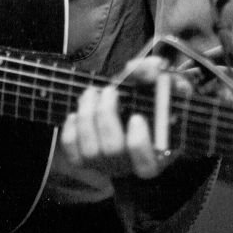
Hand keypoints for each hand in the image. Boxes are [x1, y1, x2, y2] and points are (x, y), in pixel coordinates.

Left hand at [60, 56, 177, 179]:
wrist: (130, 109)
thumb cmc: (149, 100)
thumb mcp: (160, 85)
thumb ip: (157, 74)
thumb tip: (151, 66)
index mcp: (155, 155)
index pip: (146, 166)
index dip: (139, 143)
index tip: (137, 117)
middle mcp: (128, 165)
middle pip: (112, 150)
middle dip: (107, 116)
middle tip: (109, 91)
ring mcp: (104, 164)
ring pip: (90, 148)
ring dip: (88, 115)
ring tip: (92, 92)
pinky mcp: (84, 159)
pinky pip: (71, 146)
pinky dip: (72, 126)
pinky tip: (79, 111)